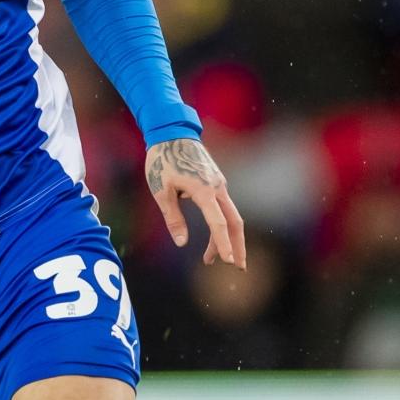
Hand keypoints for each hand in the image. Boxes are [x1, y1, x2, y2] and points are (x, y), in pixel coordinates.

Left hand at [145, 138, 245, 269]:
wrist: (172, 132)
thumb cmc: (162, 160)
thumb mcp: (161, 190)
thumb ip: (173, 217)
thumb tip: (182, 243)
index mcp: (204, 190)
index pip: (218, 223)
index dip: (223, 244)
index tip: (229, 262)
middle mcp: (217, 187)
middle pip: (234, 222)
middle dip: (236, 246)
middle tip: (238, 268)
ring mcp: (219, 183)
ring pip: (229, 216)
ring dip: (224, 238)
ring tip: (209, 260)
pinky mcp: (216, 181)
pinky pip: (222, 207)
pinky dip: (219, 225)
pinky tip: (209, 235)